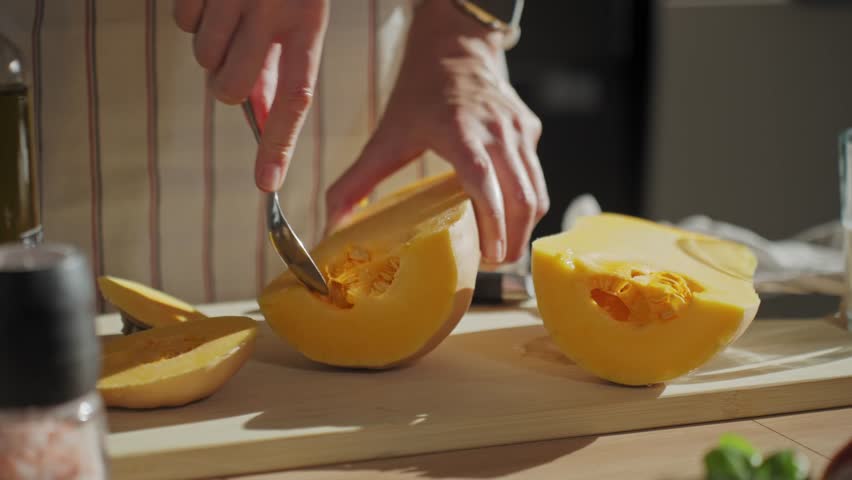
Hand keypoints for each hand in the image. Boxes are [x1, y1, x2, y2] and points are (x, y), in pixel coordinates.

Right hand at [173, 0, 328, 191]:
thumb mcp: (305, 16)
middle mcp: (271, 9)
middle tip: (241, 61)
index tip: (266, 184)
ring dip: (213, 46)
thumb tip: (260, 113)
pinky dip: (194, 16)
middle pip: (229, 88)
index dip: (278, 144)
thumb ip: (283, 64)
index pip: (296, 97)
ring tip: (234, 15)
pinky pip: (182, 22)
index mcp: (308, 24)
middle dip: (228, 86)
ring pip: (203, 57)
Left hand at [325, 0, 547, 263]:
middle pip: (520, 197)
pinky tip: (505, 217)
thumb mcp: (386, 135)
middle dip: (511, 240)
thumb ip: (356, 181)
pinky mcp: (531, 132)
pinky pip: (536, 178)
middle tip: (491, 264)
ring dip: (523, 228)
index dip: (491, 221)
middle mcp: (496, 131)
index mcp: (459, 130)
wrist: (455, 47)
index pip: (483, 180)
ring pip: (536, 192)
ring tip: (500, 249)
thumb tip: (332, 225)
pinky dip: (525, 205)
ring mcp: (520, 131)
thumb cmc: (419, 92)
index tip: (489, 255)